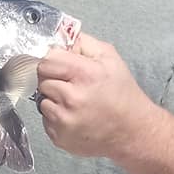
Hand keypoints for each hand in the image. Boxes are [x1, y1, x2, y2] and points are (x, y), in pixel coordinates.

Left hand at [35, 33, 156, 159]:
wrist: (132, 131)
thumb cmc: (122, 94)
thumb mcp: (110, 58)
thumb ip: (82, 43)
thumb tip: (60, 37)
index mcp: (85, 74)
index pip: (46, 60)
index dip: (53, 61)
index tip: (60, 65)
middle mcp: (72, 98)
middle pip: (41, 79)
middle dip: (54, 79)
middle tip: (71, 84)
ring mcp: (64, 120)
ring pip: (42, 100)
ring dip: (54, 99)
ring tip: (75, 101)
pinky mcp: (60, 136)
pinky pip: (46, 119)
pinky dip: (56, 117)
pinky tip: (74, 115)